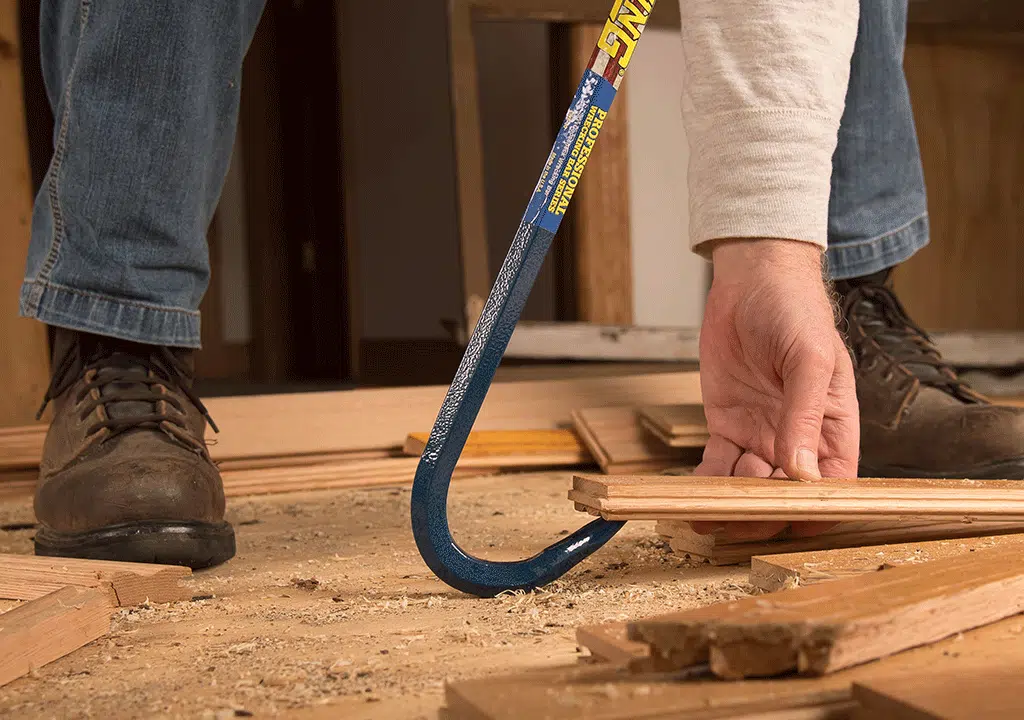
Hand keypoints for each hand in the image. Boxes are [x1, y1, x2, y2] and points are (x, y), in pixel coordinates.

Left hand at [691, 239, 859, 541]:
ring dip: (729, 505)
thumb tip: (801, 470)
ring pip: (747, 484)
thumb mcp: (809, 358)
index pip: (831, 483)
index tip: (791, 527)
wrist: (753, 280)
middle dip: (762, 513)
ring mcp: (761, 432)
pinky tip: (693, 497)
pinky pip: (717, 463)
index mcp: (832, 426)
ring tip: (706, 521)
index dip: (814, 510)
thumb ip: (804, 414)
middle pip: (784, 492)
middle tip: (735, 526)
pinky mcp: (727, 423)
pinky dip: (706, 483)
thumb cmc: (796, 311)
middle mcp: (798, 437)